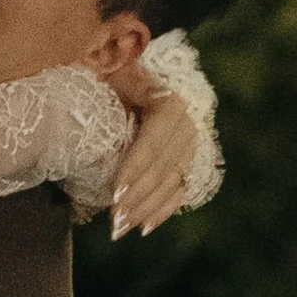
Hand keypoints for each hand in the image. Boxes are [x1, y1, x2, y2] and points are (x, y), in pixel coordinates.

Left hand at [106, 77, 200, 236]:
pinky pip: (179, 189)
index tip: (114, 191)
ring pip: (173, 180)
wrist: (120, 72)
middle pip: (165, 164)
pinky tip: (144, 228)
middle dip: (139, 195)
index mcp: (169, 98)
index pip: (156, 138)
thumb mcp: (108, 68)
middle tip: (114, 218)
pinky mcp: (186, 161)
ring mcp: (190, 143)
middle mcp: (187, 122)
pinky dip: (162, 210)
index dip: (136, 166)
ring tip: (121, 227)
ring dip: (147, 208)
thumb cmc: (106, 72)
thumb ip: (113, 80)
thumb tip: (106, 91)